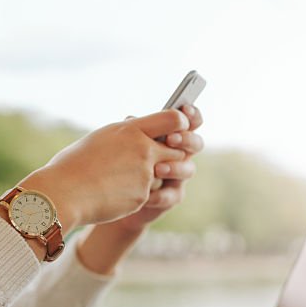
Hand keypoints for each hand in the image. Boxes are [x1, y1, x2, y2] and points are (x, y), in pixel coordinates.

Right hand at [15, 109, 190, 230]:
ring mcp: (146, 175)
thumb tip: (135, 134)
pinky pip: (148, 194)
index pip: (174, 119)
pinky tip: (113, 195)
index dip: (180, 123)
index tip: (176, 129)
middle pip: (177, 149)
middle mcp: (144, 149)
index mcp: (131, 129)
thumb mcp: (100, 139)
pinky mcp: (143, 197)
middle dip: (171, 155)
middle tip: (157, 160)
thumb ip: (125, 136)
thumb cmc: (72, 165)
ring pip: (162, 175)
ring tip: (122, 180)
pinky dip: (134, 195)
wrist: (63, 193)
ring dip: (150, 177)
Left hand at [106, 105, 203, 234]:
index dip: (192, 115)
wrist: (109, 194)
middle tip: (171, 139)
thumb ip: (132, 131)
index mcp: (171, 135)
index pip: (189, 122)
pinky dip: (161, 194)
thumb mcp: (123, 142)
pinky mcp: (170, 197)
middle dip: (186, 140)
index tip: (184, 109)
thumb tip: (130, 119)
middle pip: (196, 144)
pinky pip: (173, 195)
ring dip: (174, 167)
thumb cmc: (118, 161)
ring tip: (157, 168)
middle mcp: (178, 154)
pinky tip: (147, 194)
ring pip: (188, 170)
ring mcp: (177, 176)